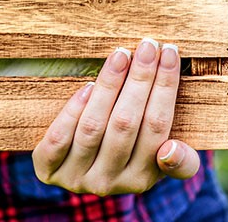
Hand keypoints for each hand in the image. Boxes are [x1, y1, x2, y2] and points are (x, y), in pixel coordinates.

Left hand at [32, 38, 200, 195]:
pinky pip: (59, 138)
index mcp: (142, 179)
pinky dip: (73, 110)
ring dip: (109, 86)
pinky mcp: (47, 169)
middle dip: (140, 79)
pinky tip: (87, 86)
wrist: (72, 171)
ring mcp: (76, 177)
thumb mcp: (156, 162)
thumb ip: (180, 161)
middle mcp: (109, 183)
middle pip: (126, 123)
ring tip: (121, 55)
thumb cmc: (125, 154)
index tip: (170, 52)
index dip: (165, 87)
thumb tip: (172, 149)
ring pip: (93, 127)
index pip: (158, 127)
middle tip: (148, 45)